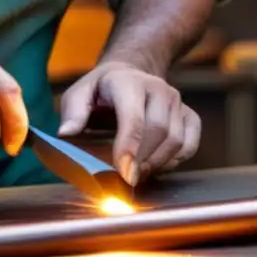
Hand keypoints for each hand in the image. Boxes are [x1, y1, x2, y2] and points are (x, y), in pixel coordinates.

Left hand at [58, 62, 200, 185]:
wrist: (131, 76)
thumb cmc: (101, 90)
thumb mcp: (79, 93)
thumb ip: (73, 112)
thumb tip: (66, 133)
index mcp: (128, 82)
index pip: (134, 117)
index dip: (130, 147)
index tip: (123, 173)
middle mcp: (157, 88)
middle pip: (158, 132)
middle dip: (141, 161)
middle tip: (124, 180)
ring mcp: (177, 102)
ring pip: (175, 141)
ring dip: (156, 164)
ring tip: (135, 175)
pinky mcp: (189, 115)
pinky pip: (189, 145)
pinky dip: (174, 162)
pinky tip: (155, 166)